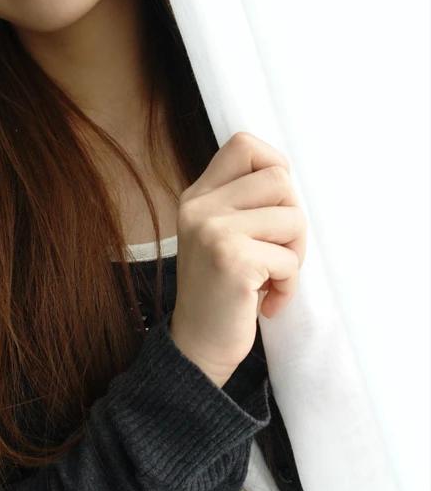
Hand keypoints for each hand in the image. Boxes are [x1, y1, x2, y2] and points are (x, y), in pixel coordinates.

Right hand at [169, 132, 306, 387]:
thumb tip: (287, 175)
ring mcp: (212, 231)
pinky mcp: (232, 260)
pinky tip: (267, 300)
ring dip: (294, 254)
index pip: (244, 144)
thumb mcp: (220, 234)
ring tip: (271, 276)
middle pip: (280, 179)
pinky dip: (288, 284)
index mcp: (198, 196)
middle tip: (277, 251)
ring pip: (292, 217)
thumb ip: (242, 202)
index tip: (276, 204)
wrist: (197, 346)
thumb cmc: (221, 290)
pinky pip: (289, 258)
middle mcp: (199, 207)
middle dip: (293, 218)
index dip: (274, 164)